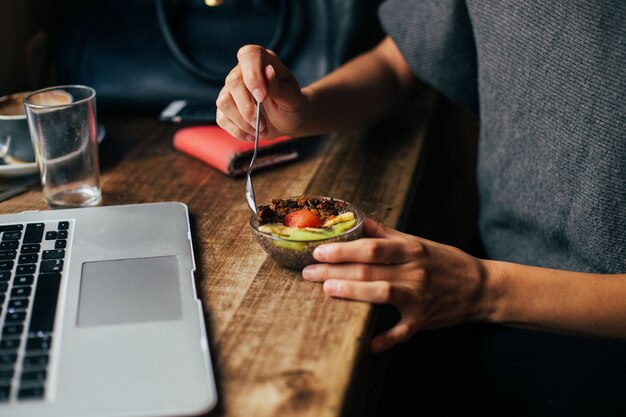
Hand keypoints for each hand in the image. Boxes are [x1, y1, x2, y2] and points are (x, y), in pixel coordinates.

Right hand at [216, 45, 309, 140]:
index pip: (249, 55)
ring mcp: (232, 89)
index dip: (252, 75)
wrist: (288, 119)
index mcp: (263, 60)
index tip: (262, 97)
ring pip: (224, 102)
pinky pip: (222, 118)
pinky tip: (252, 135)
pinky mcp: (227, 107)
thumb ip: (279, 87)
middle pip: (233, 82)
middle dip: (247, 108)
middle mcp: (243, 71)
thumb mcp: (292, 97)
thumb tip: (268, 72)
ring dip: (242, 122)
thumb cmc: (292, 104)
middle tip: (263, 124)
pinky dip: (237, 131)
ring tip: (260, 130)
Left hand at [302, 218, 489, 351]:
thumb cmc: (443, 261)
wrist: (479, 286)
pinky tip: (368, 344)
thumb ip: (386, 233)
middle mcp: (414, 271)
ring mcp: (419, 297)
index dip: (343, 249)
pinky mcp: (423, 320)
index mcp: (410, 249)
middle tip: (308, 273)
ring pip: (382, 293)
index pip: (371, 247)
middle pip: (369, 270)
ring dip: (353, 293)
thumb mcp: (417, 242)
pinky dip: (386, 339)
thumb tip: (358, 220)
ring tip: (327, 291)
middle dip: (335, 271)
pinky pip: (402, 332)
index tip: (318, 251)